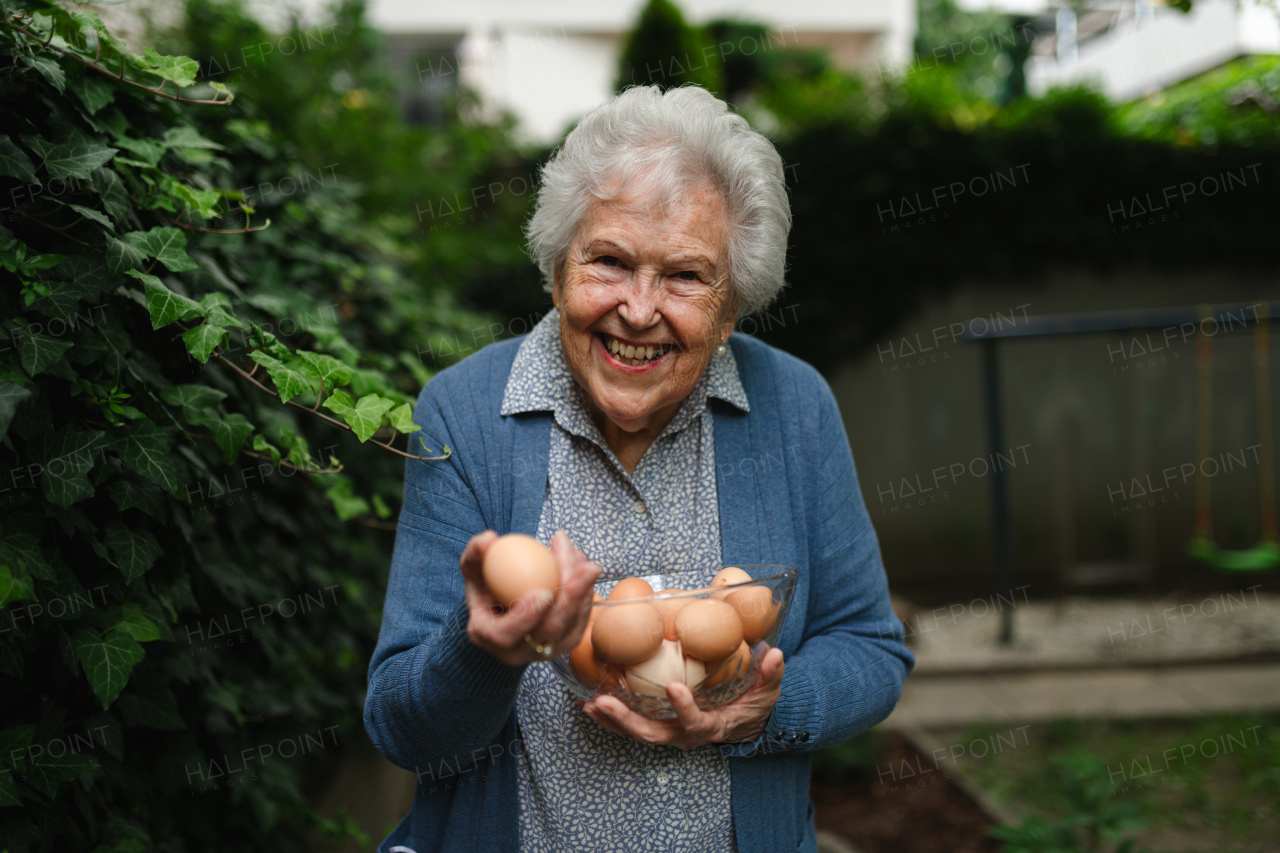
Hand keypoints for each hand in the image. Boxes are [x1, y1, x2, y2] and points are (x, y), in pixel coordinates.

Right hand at [460, 530, 599, 665]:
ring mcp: (545, 651)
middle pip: (549, 631)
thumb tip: (489, 539)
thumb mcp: (474, 570)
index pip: (506, 634)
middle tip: (587, 568)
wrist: (503, 609)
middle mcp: (519, 652)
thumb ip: (476, 553)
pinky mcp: (565, 643)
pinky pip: (581, 620)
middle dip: (571, 599)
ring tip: (585, 559)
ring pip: (571, 626)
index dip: (525, 616)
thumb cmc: (485, 587)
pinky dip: (586, 593)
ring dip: (584, 590)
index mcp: (490, 637)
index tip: (543, 592)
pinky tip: (585, 566)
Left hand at [582, 647, 784, 749]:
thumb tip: (775, 655)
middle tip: (604, 701)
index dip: (684, 709)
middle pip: (652, 734)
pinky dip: (609, 717)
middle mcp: (686, 735)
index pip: (696, 723)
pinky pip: (631, 724)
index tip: (673, 687)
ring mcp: (669, 732)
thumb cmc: (753, 703)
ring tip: (588, 703)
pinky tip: (588, 703)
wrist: (743, 720)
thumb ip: (770, 674)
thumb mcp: (768, 690)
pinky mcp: (657, 723)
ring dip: (611, 720)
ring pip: (636, 732)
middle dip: (626, 720)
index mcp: (712, 726)